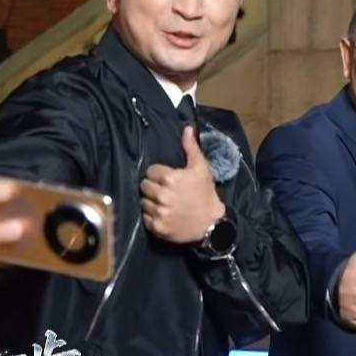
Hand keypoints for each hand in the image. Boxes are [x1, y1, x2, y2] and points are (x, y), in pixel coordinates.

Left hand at [141, 126, 225, 242]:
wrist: (212, 222)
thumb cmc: (206, 193)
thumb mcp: (201, 168)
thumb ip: (191, 147)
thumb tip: (187, 128)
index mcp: (170, 178)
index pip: (150, 172)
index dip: (158, 174)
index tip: (167, 179)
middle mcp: (162, 195)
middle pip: (144, 186)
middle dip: (153, 187)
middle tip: (165, 191)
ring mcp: (159, 212)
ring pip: (143, 202)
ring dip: (151, 202)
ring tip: (164, 203)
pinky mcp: (157, 227)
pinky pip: (145, 218)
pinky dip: (152, 216)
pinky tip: (163, 214)